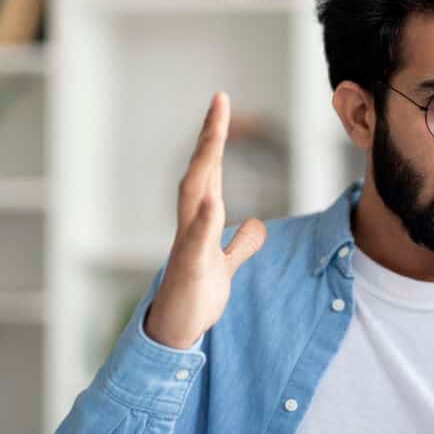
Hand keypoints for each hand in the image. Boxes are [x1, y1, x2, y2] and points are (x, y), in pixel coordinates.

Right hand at [144, 92, 266, 349]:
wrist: (175, 332)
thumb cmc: (194, 296)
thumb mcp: (226, 266)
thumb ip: (241, 244)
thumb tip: (258, 225)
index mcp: (201, 220)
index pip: (211, 171)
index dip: (216, 139)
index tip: (223, 105)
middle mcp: (191, 224)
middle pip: (200, 172)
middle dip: (210, 136)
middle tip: (219, 101)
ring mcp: (187, 244)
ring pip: (194, 196)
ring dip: (205, 165)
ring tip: (215, 133)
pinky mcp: (189, 268)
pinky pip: (197, 241)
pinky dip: (205, 220)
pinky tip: (214, 199)